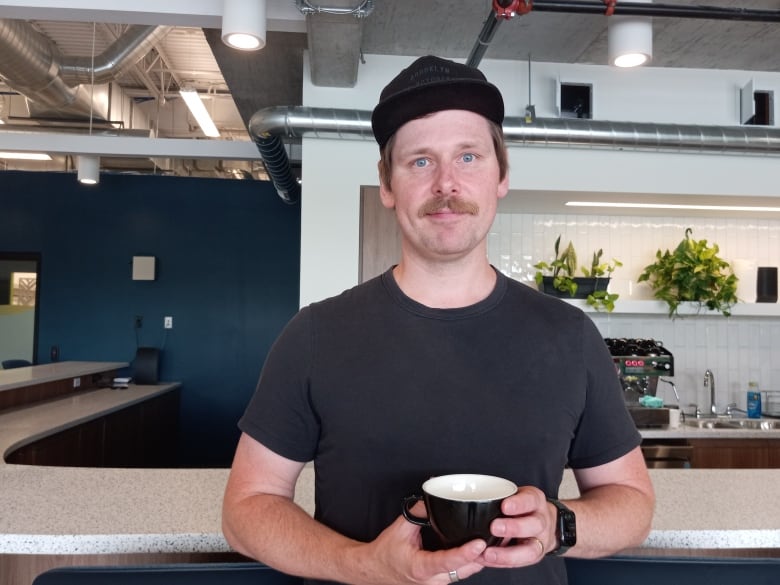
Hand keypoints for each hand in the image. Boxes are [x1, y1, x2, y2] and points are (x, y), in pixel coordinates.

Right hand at [355, 509, 486, 584]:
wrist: (375, 569)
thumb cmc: (385, 552)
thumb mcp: (399, 528)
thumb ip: (417, 513)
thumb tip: (431, 499)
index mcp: (420, 568)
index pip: (448, 562)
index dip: (465, 553)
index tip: (479, 543)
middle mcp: (432, 581)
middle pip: (464, 570)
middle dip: (480, 556)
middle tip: (494, 537)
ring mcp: (437, 584)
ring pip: (465, 573)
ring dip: (478, 560)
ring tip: (491, 541)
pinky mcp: (440, 583)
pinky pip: (460, 573)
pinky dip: (470, 562)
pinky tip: (478, 550)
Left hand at [479, 486, 550, 567]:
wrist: (542, 521)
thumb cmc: (521, 506)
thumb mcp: (515, 494)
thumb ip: (501, 497)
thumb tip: (472, 502)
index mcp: (535, 501)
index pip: (530, 500)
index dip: (518, 504)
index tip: (504, 506)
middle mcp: (542, 521)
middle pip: (534, 525)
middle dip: (514, 528)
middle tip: (494, 528)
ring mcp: (541, 540)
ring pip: (531, 550)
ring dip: (508, 553)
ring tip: (489, 553)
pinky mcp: (535, 556)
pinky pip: (520, 563)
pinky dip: (502, 562)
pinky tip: (487, 560)